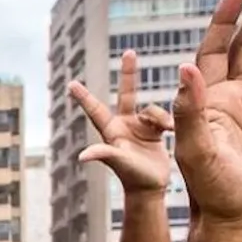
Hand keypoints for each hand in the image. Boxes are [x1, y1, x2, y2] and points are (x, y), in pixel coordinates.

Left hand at [70, 53, 173, 192]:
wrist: (150, 189)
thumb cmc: (131, 177)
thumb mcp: (118, 163)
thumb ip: (103, 154)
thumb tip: (82, 156)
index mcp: (111, 130)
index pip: (95, 109)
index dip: (84, 96)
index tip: (71, 83)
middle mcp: (124, 126)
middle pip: (127, 93)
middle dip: (129, 73)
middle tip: (130, 52)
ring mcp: (139, 128)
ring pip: (152, 108)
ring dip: (159, 117)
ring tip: (165, 132)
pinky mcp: (154, 133)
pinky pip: (163, 117)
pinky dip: (168, 122)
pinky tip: (171, 133)